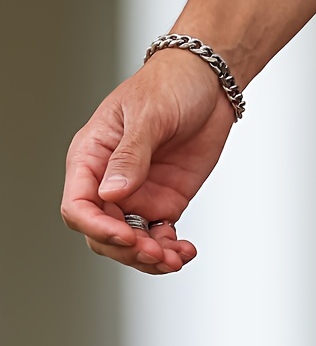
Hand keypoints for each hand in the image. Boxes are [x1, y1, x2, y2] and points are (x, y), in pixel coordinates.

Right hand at [61, 50, 236, 274]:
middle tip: (157, 253)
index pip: (78, 205)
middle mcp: (109, 180)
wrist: (207, 86)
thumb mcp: (148, 115)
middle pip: (102, 233)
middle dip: (128, 250)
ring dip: (151, 259)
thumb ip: (130, 155)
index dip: (98, 228)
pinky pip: (160, 239)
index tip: (127, 237)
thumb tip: (111, 192)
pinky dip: (172, 252)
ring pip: (131, 244)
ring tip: (176, 258)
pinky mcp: (164, 203)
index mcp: (92, 156)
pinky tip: (186, 251)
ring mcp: (137, 195)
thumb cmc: (169, 86)